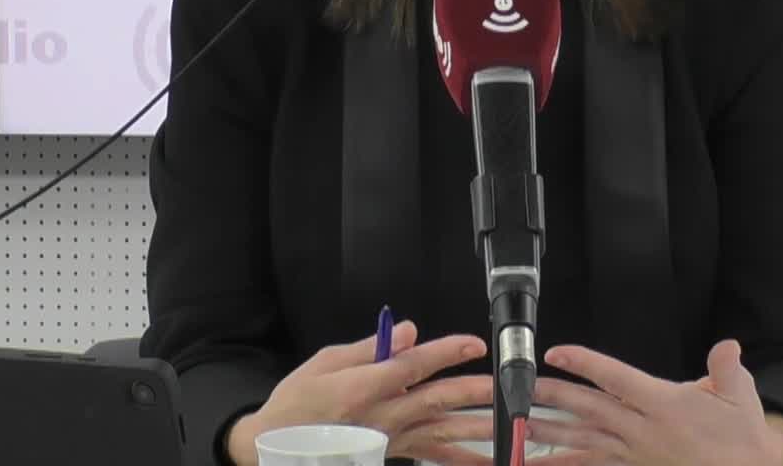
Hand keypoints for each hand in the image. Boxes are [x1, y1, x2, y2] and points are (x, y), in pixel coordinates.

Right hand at [226, 320, 497, 465]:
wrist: (275, 447)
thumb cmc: (296, 402)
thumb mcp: (325, 362)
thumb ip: (369, 348)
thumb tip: (406, 331)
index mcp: (364, 388)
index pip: (413, 365)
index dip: (446, 352)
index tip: (474, 343)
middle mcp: (381, 416)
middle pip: (435, 400)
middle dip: (474, 390)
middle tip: (507, 384)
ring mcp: (389, 439)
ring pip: (440, 431)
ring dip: (476, 426)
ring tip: (507, 422)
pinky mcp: (391, 453)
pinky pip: (431, 456)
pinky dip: (458, 458)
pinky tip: (483, 460)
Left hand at [526, 339, 782, 465]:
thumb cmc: (739, 435)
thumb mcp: (740, 395)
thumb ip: (726, 368)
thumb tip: (727, 347)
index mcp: (665, 405)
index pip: (616, 379)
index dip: (585, 363)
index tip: (557, 353)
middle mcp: (644, 430)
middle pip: (589, 410)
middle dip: (553, 397)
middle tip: (521, 387)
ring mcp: (635, 454)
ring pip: (584, 441)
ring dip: (550, 432)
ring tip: (519, 425)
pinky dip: (568, 464)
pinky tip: (543, 463)